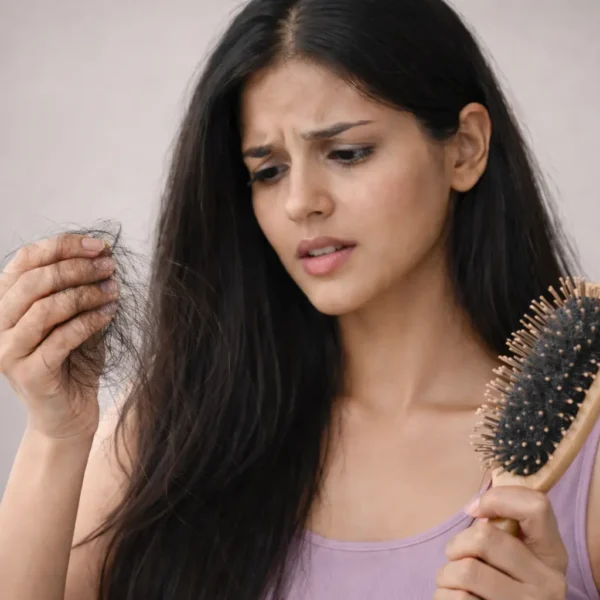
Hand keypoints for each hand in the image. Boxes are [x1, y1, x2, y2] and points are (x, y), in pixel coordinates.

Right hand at [0, 234, 119, 439]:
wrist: (69, 413)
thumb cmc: (73, 360)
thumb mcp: (74, 315)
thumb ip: (78, 286)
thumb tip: (103, 252)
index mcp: (4, 302)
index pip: (26, 260)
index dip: (63, 246)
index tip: (100, 245)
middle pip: (35, 281)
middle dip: (78, 268)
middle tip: (110, 267)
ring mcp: (8, 351)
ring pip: (46, 308)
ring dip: (86, 294)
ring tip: (113, 290)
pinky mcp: (28, 374)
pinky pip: (62, 338)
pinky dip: (90, 321)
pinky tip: (110, 313)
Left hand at [435, 486, 567, 599]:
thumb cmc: (504, 584)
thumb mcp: (518, 557)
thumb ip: (504, 531)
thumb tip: (475, 509)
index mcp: (552, 555)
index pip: (537, 507)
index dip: (496, 498)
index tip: (473, 510)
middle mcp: (547, 583)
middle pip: (484, 538)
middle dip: (456, 544)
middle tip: (456, 556)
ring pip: (466, 571)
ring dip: (447, 574)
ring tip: (453, 581)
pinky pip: (458, 599)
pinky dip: (445, 595)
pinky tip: (456, 598)